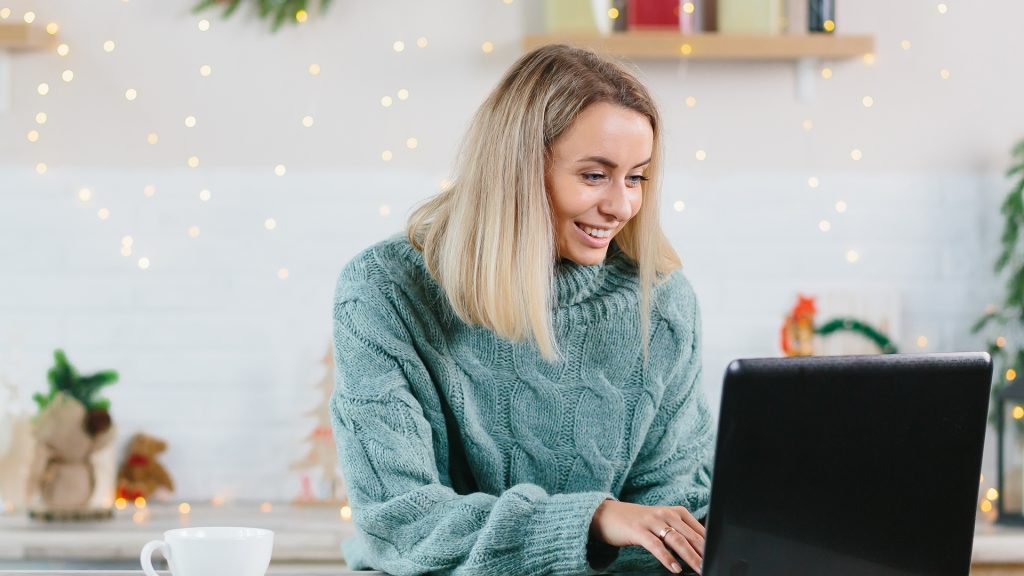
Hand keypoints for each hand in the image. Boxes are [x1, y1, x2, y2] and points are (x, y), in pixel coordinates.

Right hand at [589, 499, 704, 573]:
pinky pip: (656, 545)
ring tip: (699, 569)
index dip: (710, 545)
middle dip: (703, 553)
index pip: (699, 530)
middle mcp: (666, 514)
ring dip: (690, 557)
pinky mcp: (638, 530)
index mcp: (676, 512)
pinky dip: (667, 558)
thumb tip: (700, 552)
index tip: (718, 557)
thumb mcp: (662, 524)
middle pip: (690, 536)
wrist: (608, 515)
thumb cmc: (639, 523)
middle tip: (713, 565)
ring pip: (676, 540)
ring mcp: (651, 521)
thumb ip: (680, 534)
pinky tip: (675, 569)